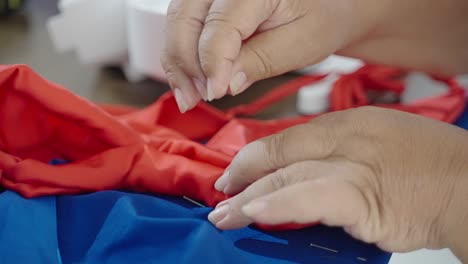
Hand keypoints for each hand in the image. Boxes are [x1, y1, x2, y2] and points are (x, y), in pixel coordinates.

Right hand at [162, 0, 467, 111]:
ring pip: (176, 21)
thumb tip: (224, 83)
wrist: (326, 6)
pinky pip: (181, 23)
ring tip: (188, 96)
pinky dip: (180, 53)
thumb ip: (261, 60)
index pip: (221, 24)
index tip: (215, 93)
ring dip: (177, 61)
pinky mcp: (208, 0)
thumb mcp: (301, 44)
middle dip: (185, 63)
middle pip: (185, 18)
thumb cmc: (321, 19)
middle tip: (194, 99)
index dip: (212, 63)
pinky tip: (188, 79)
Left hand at [208, 107, 467, 260]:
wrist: (467, 185)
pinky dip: (279, 205)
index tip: (234, 173)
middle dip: (242, 176)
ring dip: (248, 198)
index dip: (253, 157)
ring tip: (224, 216)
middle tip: (221, 194)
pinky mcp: (359, 196)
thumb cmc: (425, 166)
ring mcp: (349, 165)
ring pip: (285, 177)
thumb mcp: (375, 141)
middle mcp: (342, 138)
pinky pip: (310, 198)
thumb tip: (299, 173)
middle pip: (277, 155)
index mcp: (345, 123)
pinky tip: (254, 213)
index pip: (285, 138)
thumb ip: (336, 153)